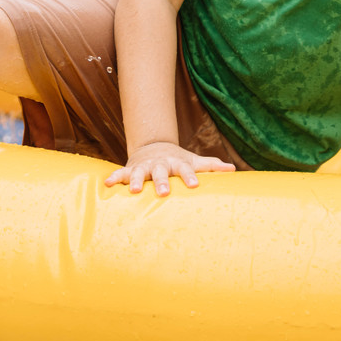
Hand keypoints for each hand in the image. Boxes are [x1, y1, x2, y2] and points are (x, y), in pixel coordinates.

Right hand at [104, 141, 235, 195]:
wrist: (154, 147)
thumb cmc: (178, 161)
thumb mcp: (193, 161)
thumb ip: (211, 165)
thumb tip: (234, 169)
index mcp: (177, 163)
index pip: (186, 169)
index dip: (190, 176)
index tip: (195, 185)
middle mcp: (160, 164)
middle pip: (162, 172)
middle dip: (162, 181)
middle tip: (164, 193)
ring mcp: (145, 166)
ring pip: (140, 172)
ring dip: (137, 180)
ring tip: (134, 191)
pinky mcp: (131, 169)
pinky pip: (121, 173)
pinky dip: (114, 177)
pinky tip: (107, 184)